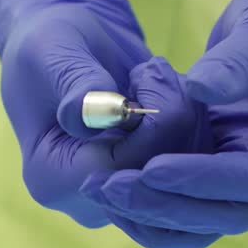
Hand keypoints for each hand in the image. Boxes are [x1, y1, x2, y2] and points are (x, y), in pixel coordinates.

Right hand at [0, 0, 207, 226]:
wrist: (68, 50)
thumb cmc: (52, 44)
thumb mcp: (55, 50)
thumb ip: (78, 83)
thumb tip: (102, 113)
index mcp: (52, 180)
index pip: (121, 173)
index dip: (152, 126)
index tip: (145, 73)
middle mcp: (91, 202)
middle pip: (158, 182)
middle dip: (175, 119)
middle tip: (156, 68)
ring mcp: (125, 198)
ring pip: (186, 175)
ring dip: (187, 117)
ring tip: (157, 73)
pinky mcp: (154, 184)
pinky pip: (196, 167)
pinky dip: (195, 124)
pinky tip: (173, 91)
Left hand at [80, 0, 247, 244]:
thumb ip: (237, 63)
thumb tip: (197, 90)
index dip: (206, 178)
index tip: (152, 168)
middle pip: (235, 210)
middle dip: (171, 203)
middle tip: (111, 188)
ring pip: (211, 215)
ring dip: (156, 209)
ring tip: (101, 189)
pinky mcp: (237, 171)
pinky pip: (196, 200)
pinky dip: (157, 200)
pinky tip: (112, 187)